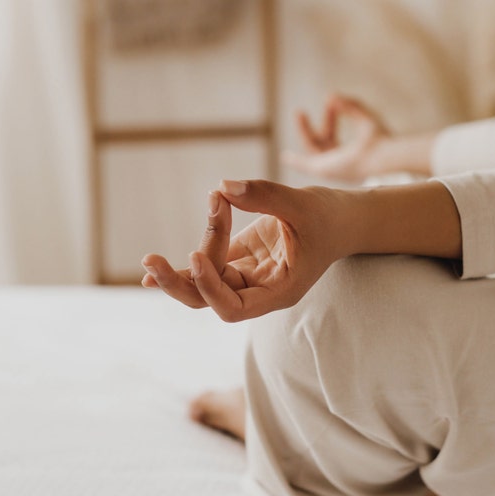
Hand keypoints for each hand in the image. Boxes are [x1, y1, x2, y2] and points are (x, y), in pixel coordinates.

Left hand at [142, 180, 347, 322]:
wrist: (344, 218)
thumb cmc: (330, 217)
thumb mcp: (303, 204)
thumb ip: (265, 195)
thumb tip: (222, 188)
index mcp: (278, 291)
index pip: (233, 307)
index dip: (210, 287)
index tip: (197, 256)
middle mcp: (259, 290)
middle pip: (209, 302)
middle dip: (180, 285)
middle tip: (151, 263)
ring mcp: (246, 275)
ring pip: (203, 283)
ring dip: (178, 269)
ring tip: (149, 257)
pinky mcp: (239, 258)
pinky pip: (206, 264)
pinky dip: (183, 262)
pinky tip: (153, 265)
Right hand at [284, 94, 390, 182]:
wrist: (382, 154)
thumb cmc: (380, 140)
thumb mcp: (365, 117)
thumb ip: (351, 106)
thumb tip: (332, 96)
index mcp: (350, 156)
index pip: (332, 136)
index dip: (330, 117)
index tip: (331, 100)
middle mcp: (340, 164)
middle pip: (322, 142)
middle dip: (316, 124)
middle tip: (308, 108)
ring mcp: (332, 168)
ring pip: (313, 150)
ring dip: (305, 131)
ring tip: (299, 112)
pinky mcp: (325, 170)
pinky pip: (306, 166)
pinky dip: (296, 162)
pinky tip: (285, 156)